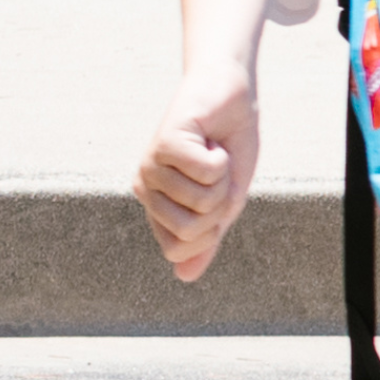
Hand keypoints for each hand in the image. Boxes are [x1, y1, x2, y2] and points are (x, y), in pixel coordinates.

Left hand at [136, 64, 261, 282]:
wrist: (233, 102)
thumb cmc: (228, 150)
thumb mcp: (224, 204)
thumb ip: (206, 240)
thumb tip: (183, 277)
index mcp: (157, 208)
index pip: (176, 251)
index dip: (209, 232)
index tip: (214, 200)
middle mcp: (146, 188)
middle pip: (189, 228)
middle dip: (218, 204)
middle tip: (215, 174)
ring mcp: (151, 164)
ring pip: (200, 199)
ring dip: (222, 176)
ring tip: (212, 153)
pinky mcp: (164, 141)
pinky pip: (203, 170)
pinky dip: (220, 157)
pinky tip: (210, 140)